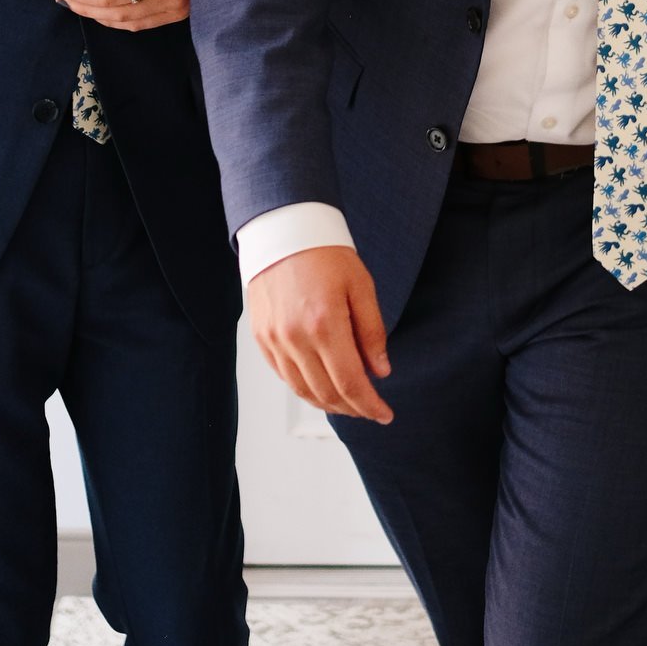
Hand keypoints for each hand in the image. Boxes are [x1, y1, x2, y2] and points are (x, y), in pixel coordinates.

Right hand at [247, 245, 393, 423]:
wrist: (284, 232)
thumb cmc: (325, 253)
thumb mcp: (361, 287)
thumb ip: (372, 332)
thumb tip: (380, 371)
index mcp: (325, 324)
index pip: (351, 383)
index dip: (370, 405)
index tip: (385, 414)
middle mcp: (295, 338)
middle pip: (327, 393)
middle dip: (353, 408)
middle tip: (371, 410)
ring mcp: (274, 340)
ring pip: (303, 391)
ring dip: (329, 404)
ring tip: (349, 403)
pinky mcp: (261, 338)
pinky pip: (285, 376)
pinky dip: (305, 388)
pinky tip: (322, 387)